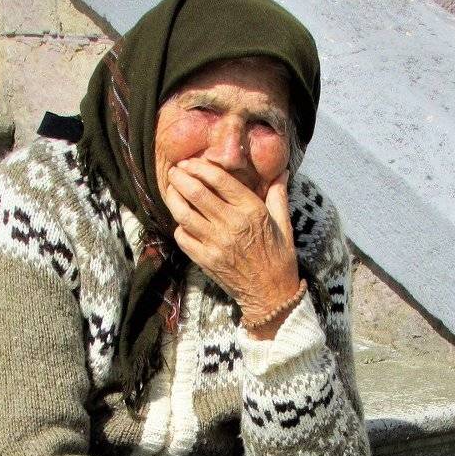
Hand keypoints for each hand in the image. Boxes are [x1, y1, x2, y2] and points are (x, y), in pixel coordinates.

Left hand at [161, 159, 299, 329]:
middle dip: (180, 177)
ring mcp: (215, 244)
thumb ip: (278, 195)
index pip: (220, 180)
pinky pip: (182, 237)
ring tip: (171, 190)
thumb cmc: (279, 257)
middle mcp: (232, 225)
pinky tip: (181, 220)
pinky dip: (178, 225)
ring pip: (184, 214)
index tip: (190, 162)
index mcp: (252, 211)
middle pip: (196, 193)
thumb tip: (281, 171)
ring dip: (173, 198)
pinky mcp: (205, 260)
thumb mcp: (283, 223)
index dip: (200, 166)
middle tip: (174, 171)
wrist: (271, 294)